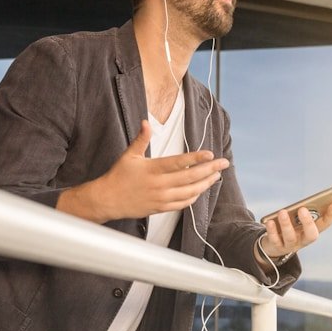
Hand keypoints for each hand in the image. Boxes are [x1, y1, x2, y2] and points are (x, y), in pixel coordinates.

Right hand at [58, 120, 229, 222]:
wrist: (107, 200)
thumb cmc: (118, 176)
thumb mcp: (129, 155)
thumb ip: (141, 139)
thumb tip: (146, 122)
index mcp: (152, 169)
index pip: (179, 163)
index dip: (196, 158)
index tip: (211, 154)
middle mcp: (159, 184)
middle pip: (190, 178)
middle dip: (210, 170)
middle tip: (224, 164)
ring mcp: (160, 198)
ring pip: (189, 192)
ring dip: (205, 184)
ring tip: (216, 176)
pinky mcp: (160, 208)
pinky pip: (182, 204)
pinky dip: (193, 197)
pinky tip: (200, 191)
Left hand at [257, 202, 331, 262]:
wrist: (272, 246)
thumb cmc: (288, 227)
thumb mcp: (296, 219)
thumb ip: (301, 212)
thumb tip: (304, 203)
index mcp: (311, 231)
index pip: (325, 224)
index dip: (331, 215)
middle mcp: (303, 240)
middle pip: (311, 235)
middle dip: (308, 222)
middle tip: (302, 209)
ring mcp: (290, 245)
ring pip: (290, 237)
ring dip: (286, 224)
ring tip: (282, 212)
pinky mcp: (277, 247)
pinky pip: (275, 240)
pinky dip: (272, 230)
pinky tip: (270, 221)